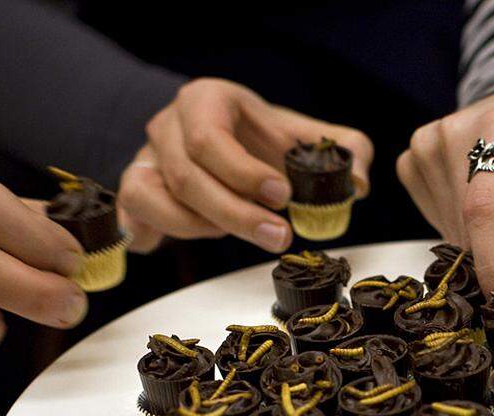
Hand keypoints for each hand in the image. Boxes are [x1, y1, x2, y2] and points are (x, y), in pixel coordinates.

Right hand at [120, 78, 372, 254]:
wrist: (215, 139)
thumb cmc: (259, 139)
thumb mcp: (301, 136)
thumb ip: (341, 150)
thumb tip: (361, 183)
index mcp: (206, 100)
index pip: (210, 138)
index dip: (244, 173)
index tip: (283, 195)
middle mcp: (166, 126)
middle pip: (187, 177)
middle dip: (236, 214)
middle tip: (281, 237)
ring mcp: (143, 159)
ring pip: (159, 201)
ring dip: (208, 228)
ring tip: (251, 230)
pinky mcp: (132, 192)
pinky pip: (136, 218)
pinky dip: (166, 234)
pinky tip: (206, 237)